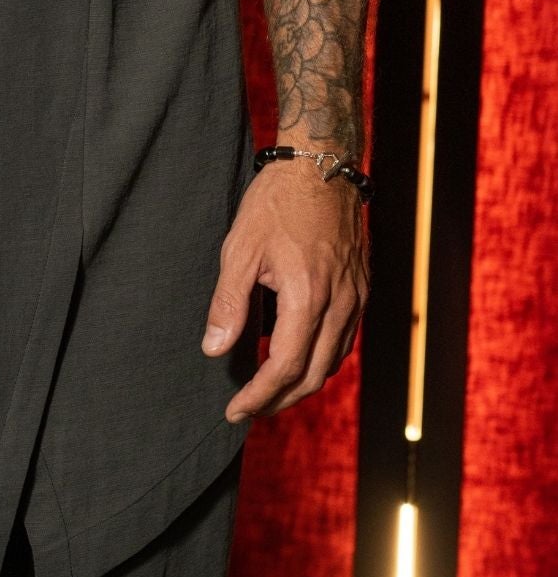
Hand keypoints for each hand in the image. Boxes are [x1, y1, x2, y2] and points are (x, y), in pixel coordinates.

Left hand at [200, 158, 368, 421]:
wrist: (321, 167)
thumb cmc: (276, 204)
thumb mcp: (240, 249)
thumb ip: (228, 303)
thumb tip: (215, 349)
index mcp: (308, 297)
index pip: (285, 367)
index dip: (259, 395)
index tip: (235, 410)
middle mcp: (340, 303)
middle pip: (314, 375)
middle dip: (280, 400)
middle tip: (248, 409)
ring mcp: (356, 297)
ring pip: (334, 361)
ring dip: (303, 384)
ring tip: (269, 392)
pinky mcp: (361, 289)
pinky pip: (345, 339)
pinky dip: (321, 359)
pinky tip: (298, 357)